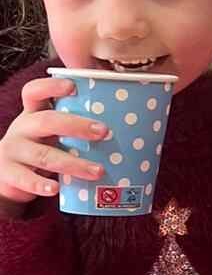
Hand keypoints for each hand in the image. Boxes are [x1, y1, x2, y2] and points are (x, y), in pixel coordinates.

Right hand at [0, 78, 106, 216]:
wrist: (8, 175)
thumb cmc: (43, 147)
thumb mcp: (54, 133)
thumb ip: (79, 127)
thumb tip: (136, 126)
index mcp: (34, 113)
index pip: (34, 91)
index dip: (51, 86)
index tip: (73, 86)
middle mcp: (22, 128)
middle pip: (46, 121)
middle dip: (76, 125)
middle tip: (104, 132)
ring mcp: (13, 150)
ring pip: (43, 154)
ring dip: (73, 163)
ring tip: (98, 171)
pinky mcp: (8, 173)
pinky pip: (24, 178)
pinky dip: (40, 184)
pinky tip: (55, 188)